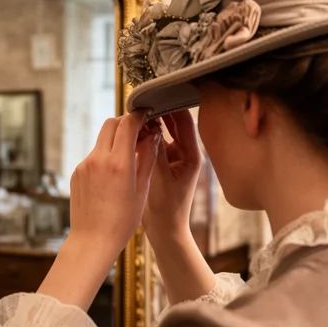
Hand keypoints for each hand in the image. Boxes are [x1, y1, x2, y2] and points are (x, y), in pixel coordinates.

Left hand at [68, 112, 160, 259]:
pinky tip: (112, 177)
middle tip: (138, 133)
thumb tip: (153, 135)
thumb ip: (147, 158)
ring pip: (102, 140)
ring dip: (115, 141)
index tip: (147, 115)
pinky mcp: (77, 173)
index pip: (128, 124)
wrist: (92, 240)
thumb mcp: (142, 189)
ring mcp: (85, 165)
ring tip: (128, 159)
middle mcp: (98, 159)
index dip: (139, 115)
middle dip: (126, 123)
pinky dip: (105, 157)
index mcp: (118, 163)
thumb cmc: (122, 220)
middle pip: (111, 124)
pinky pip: (93, 156)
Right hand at [142, 110, 202, 244]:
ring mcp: (176, 157)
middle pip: (175, 122)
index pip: (185, 121)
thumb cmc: (166, 208)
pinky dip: (148, 135)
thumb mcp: (159, 177)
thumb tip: (149, 124)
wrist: (165, 231)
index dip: (171, 105)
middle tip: (143, 101)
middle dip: (160, 111)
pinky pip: (157, 142)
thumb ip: (155, 150)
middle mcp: (187, 153)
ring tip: (137, 113)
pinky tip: (135, 130)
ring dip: (153, 123)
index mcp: (192, 155)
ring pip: (165, 131)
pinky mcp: (165, 163)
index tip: (155, 95)